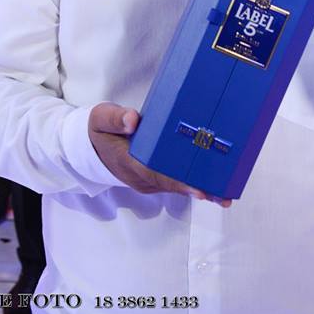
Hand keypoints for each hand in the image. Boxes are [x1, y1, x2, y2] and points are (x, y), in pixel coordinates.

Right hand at [88, 103, 231, 204]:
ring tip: (223, 196)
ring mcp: (147, 180)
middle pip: (171, 184)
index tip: (198, 188)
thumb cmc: (100, 128)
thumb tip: (132, 119)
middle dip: (197, 189)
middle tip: (221, 195)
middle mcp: (140, 177)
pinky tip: (212, 186)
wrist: (90, 145)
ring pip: (175, 186)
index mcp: (128, 162)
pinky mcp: (153, 178)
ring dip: (199, 190)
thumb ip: (115, 118)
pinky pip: (174, 183)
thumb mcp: (101, 117)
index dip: (178, 181)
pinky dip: (192, 184)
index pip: (155, 173)